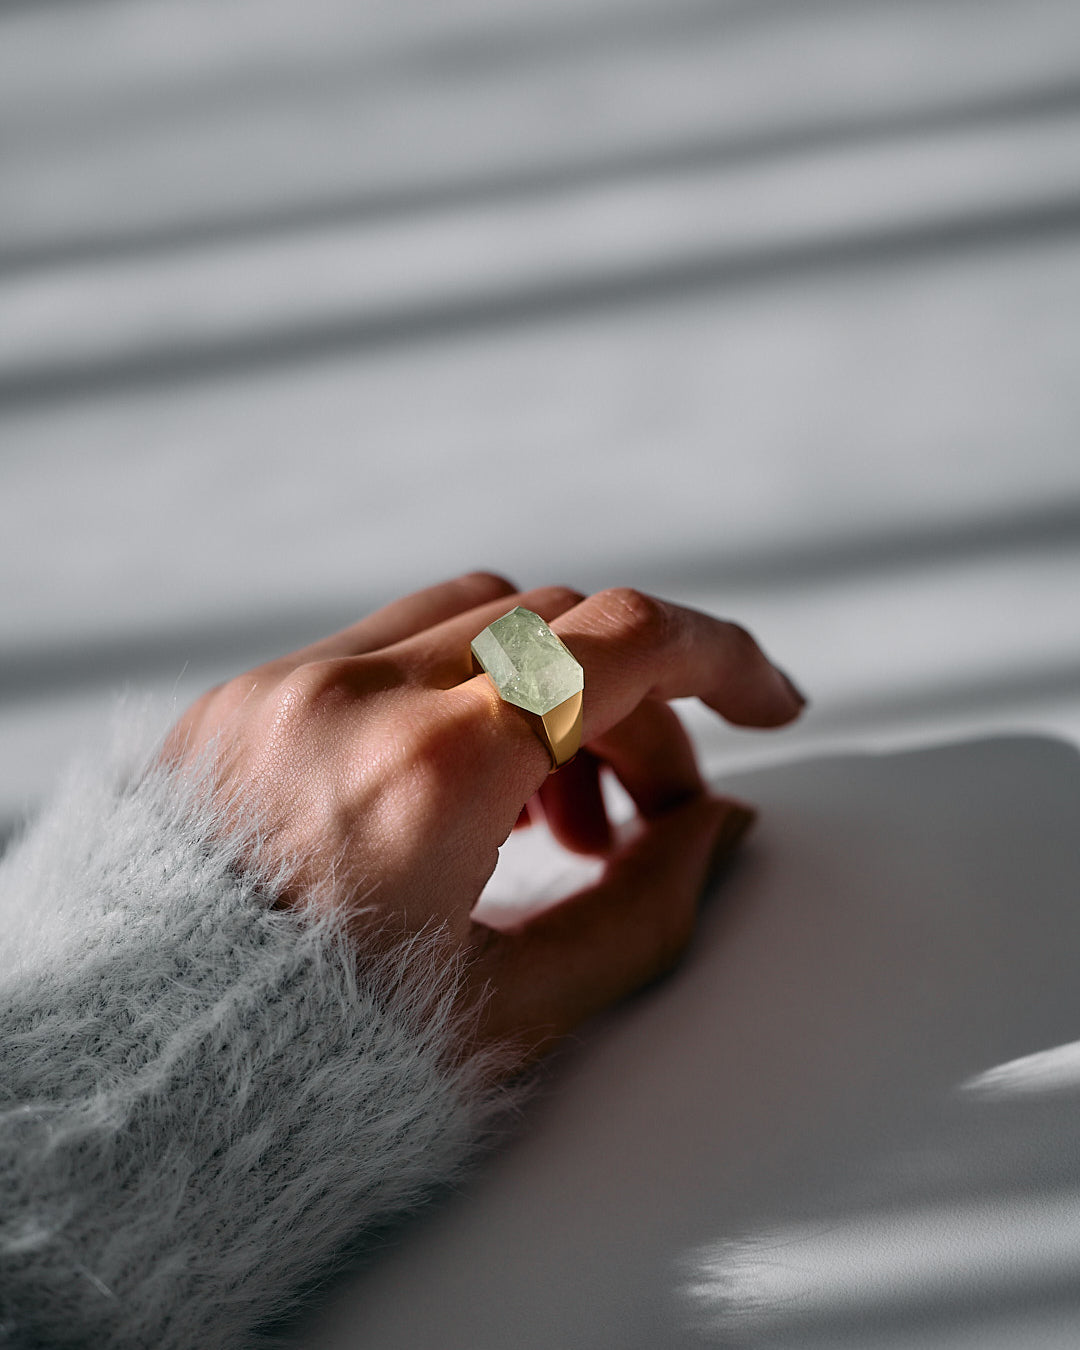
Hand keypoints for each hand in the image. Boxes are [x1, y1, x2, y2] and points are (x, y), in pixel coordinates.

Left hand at [165, 573, 804, 1064]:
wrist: (131, 1079)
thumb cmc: (304, 1072)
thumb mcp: (509, 1017)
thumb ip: (639, 916)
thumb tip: (714, 833)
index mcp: (432, 772)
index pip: (620, 644)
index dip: (724, 658)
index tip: (769, 705)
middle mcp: (353, 699)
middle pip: (557, 632)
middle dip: (634, 712)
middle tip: (645, 821)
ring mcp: (284, 689)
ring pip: (473, 621)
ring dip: (547, 691)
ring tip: (552, 819)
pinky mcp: (240, 702)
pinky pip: (384, 651)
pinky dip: (458, 692)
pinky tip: (459, 796)